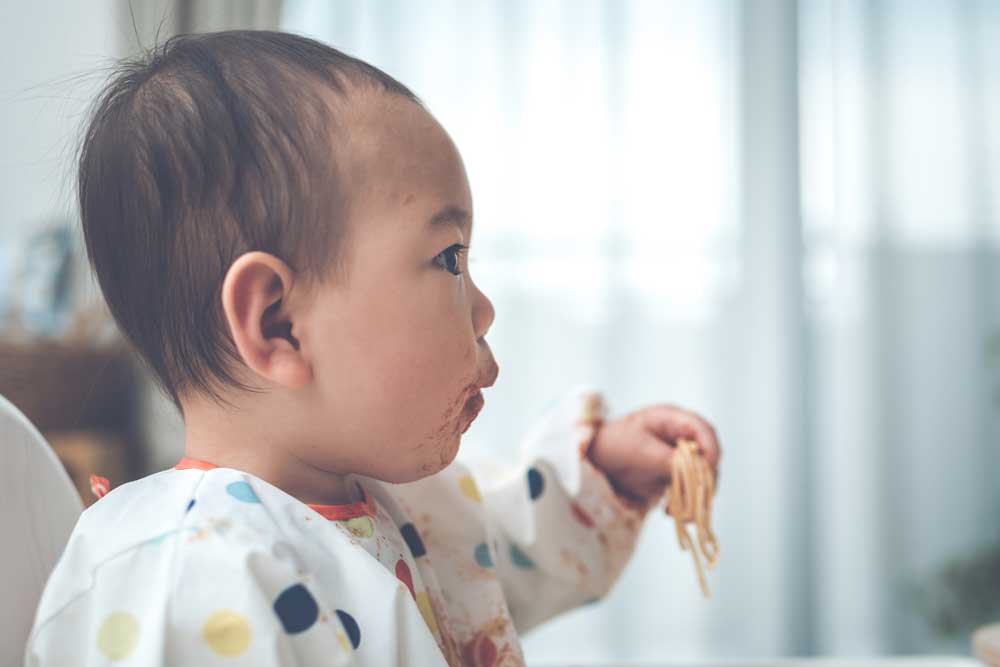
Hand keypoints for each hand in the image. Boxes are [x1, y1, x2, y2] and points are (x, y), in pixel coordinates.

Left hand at [586, 403, 721, 511]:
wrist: (596, 461)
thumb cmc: (614, 445)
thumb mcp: (639, 451)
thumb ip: (667, 459)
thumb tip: (694, 472)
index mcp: (671, 419)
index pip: (703, 430)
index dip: (711, 449)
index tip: (709, 470)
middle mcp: (680, 436)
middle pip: (708, 455)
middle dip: (705, 480)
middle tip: (698, 502)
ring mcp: (679, 455)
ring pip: (702, 475)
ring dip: (696, 496)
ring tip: (683, 514)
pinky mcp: (674, 473)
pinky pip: (689, 488)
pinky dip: (685, 502)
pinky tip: (670, 511)